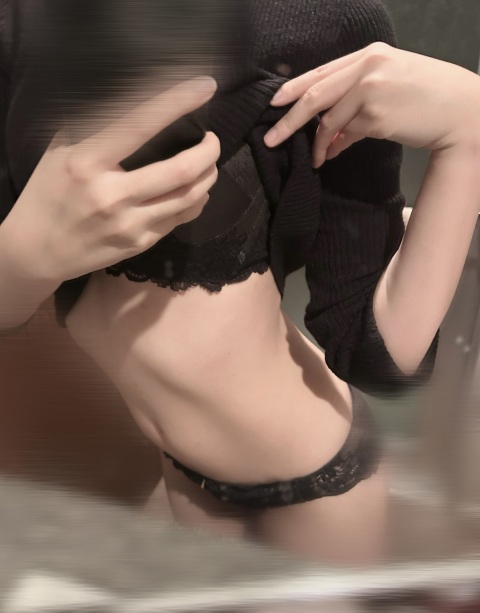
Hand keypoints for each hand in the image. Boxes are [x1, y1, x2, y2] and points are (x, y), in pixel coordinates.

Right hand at [7, 77, 219, 281]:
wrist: (38, 250)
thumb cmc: (49, 192)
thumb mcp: (60, 150)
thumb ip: (94, 125)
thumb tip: (136, 98)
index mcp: (87, 162)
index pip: (140, 125)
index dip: (177, 102)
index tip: (205, 86)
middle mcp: (112, 195)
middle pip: (181, 170)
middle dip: (209, 150)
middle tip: (212, 139)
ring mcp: (129, 225)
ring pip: (190, 197)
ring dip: (209, 175)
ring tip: (209, 162)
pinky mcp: (140, 244)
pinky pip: (181, 219)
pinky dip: (197, 200)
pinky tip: (197, 190)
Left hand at [263, 43, 479, 167]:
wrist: (461, 110)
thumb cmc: (428, 96)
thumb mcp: (391, 81)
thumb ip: (357, 97)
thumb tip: (328, 128)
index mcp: (370, 54)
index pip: (321, 72)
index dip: (293, 89)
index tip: (273, 103)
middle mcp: (367, 68)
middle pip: (315, 94)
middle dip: (288, 119)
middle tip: (270, 138)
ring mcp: (371, 91)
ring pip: (329, 121)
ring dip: (318, 143)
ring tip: (316, 157)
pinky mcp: (376, 117)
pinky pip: (346, 135)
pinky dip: (336, 147)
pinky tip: (332, 154)